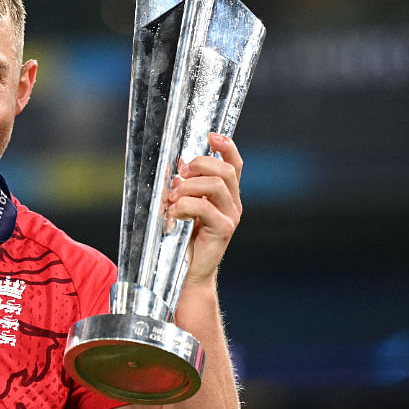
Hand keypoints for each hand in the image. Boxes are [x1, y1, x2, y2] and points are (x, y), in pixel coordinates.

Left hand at [166, 133, 242, 285]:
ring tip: (173, 200)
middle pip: (225, 170)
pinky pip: (205, 207)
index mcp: (225, 195)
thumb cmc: (182, 239)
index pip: (234, 164)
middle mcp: (233, 203)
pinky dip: (185, 205)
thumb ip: (182, 185)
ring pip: (215, 185)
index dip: (227, 147)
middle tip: (180, 175)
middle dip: (200, 165)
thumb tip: (177, 162)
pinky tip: (174, 214)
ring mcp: (231, 216)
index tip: (212, 135)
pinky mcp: (224, 229)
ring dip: (188, 187)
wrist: (187, 272)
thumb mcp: (180, 205)